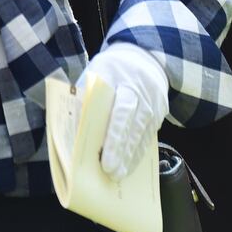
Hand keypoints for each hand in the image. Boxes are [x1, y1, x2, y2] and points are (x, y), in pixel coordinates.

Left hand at [84, 42, 167, 180]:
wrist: (145, 57)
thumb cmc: (112, 69)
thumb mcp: (94, 73)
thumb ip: (84, 96)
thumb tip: (71, 128)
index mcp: (118, 77)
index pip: (119, 108)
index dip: (112, 134)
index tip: (102, 155)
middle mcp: (140, 89)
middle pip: (131, 123)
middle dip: (120, 149)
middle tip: (109, 170)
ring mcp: (153, 101)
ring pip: (142, 132)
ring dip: (130, 155)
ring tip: (118, 174)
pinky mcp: (160, 111)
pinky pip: (150, 135)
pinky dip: (139, 151)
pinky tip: (130, 165)